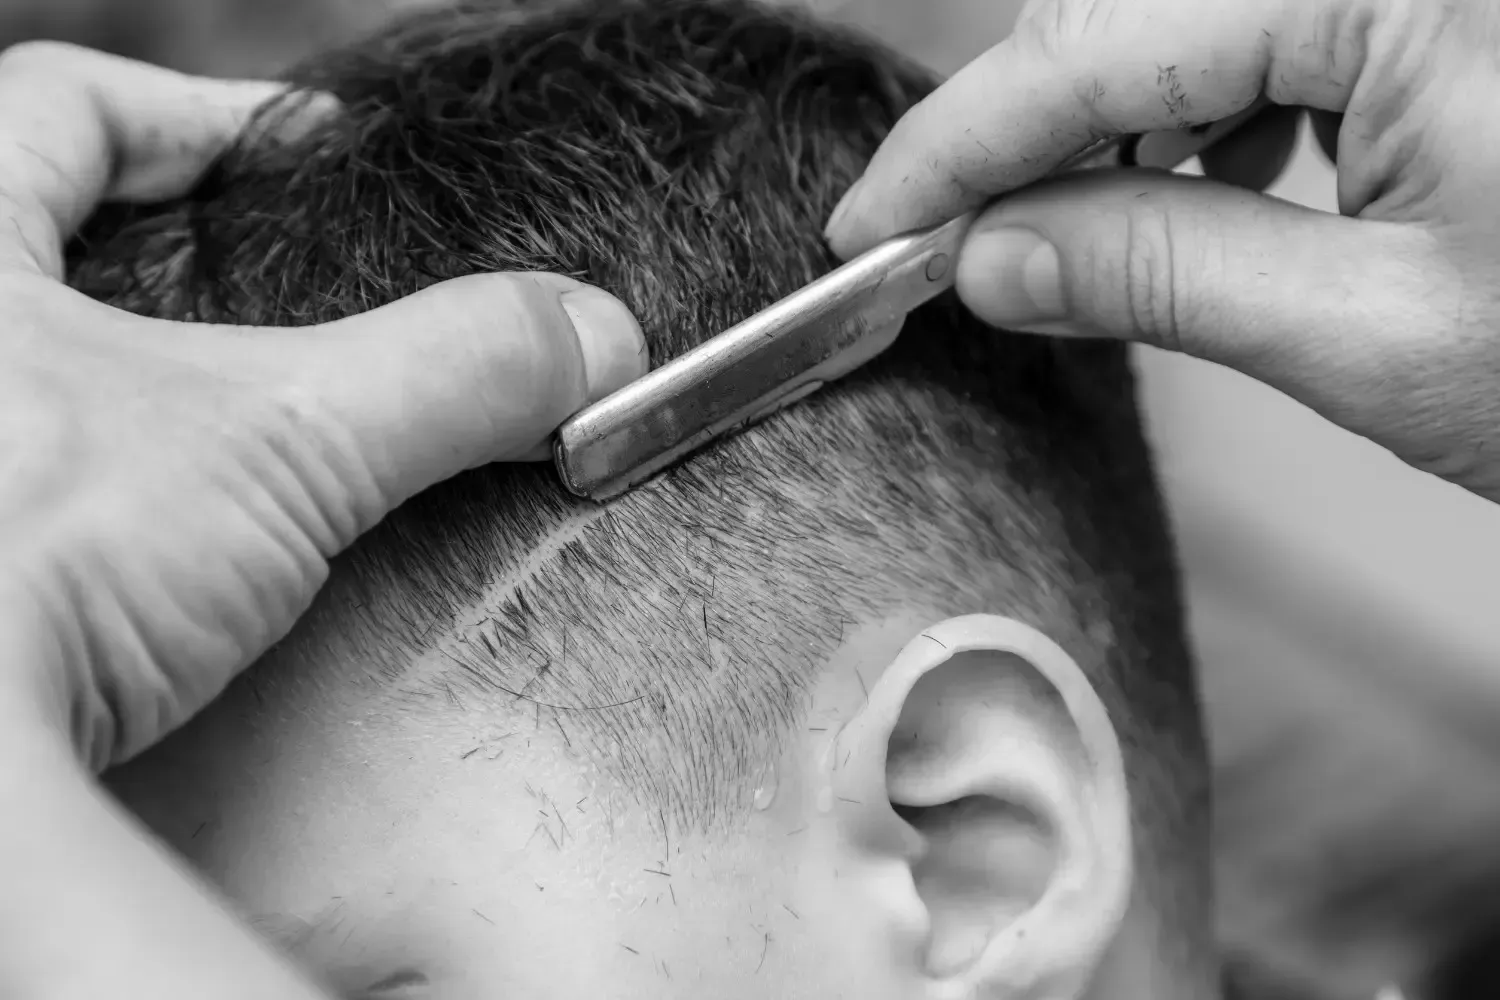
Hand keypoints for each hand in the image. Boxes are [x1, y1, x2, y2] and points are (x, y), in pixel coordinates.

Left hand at [0, 41, 646, 999]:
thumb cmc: (17, 568)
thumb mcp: (282, 444)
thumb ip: (445, 374)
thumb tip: (581, 341)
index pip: (70, 108)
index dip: (213, 120)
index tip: (313, 161)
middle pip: (39, 234)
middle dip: (173, 256)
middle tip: (284, 293)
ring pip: (37, 372)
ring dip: (134, 391)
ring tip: (242, 429)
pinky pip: (39, 497)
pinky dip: (112, 507)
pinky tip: (173, 555)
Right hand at [825, 0, 1499, 501]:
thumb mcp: (1377, 337)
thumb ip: (1160, 275)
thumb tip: (991, 257)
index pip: (1096, 44)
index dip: (957, 145)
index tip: (868, 225)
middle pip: (1132, 0)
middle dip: (1024, 128)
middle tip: (952, 247)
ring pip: (1192, 2)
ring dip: (1114, 115)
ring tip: (1082, 230)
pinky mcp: (1436, 11)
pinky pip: (1274, 14)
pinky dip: (1210, 97)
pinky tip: (1211, 176)